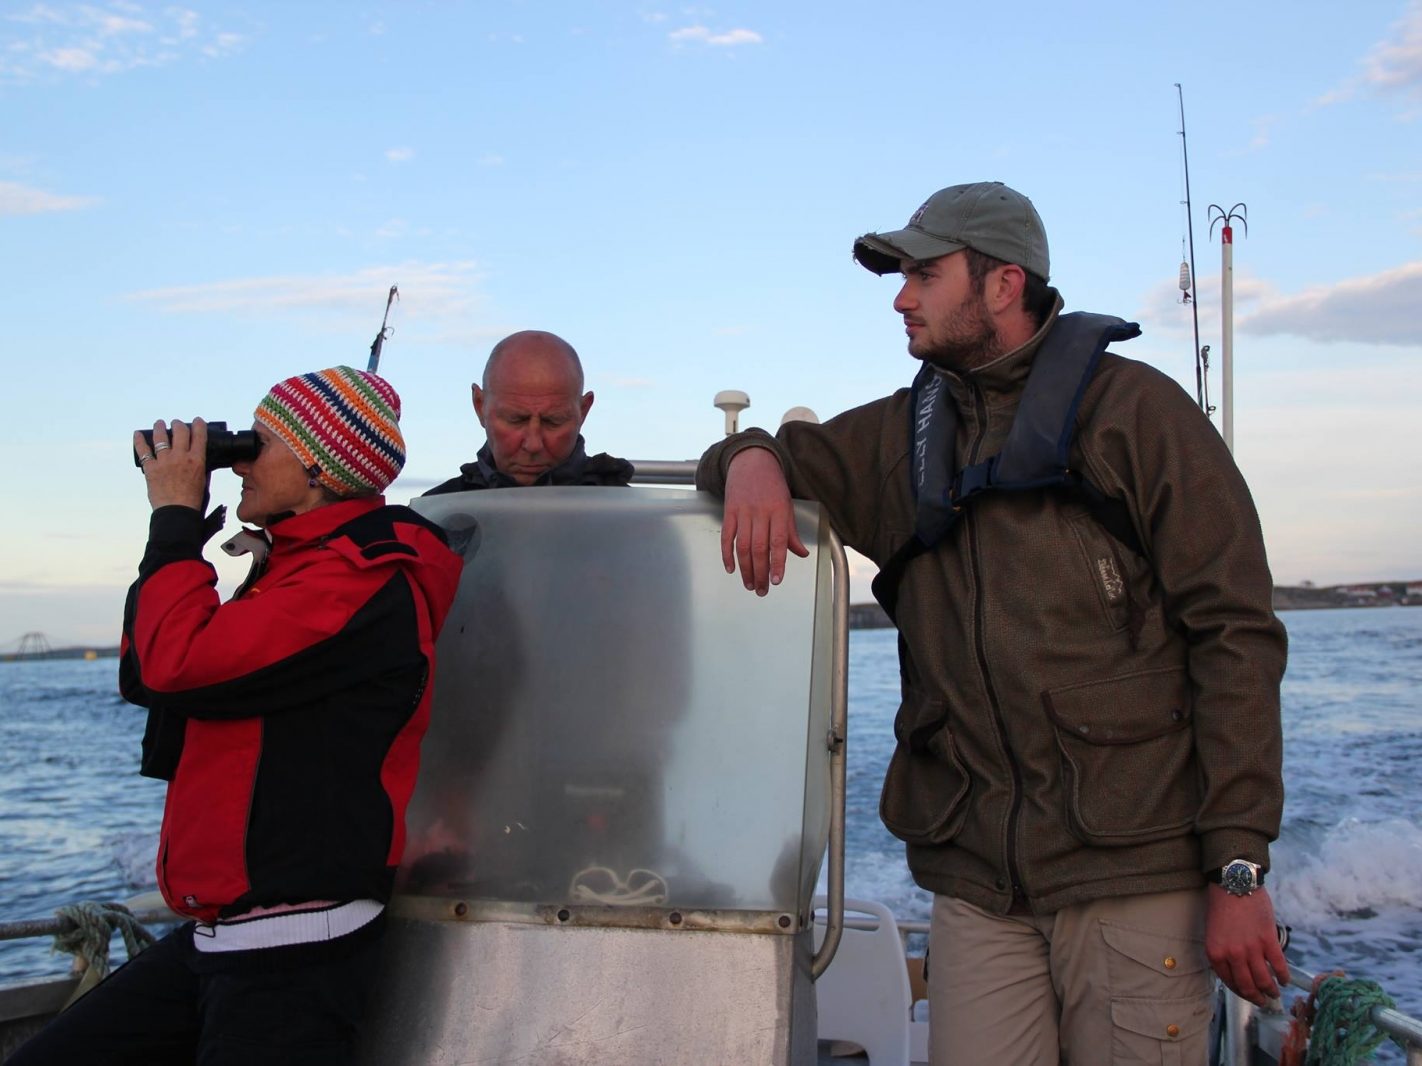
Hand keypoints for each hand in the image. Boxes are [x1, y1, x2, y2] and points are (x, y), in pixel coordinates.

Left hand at [134, 419, 208, 511]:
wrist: (177, 512)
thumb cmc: (192, 500)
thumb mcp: (203, 480)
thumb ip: (200, 467)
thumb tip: (198, 458)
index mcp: (197, 460)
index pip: (199, 435)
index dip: (198, 424)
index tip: (197, 420)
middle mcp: (180, 457)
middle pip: (180, 431)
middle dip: (178, 424)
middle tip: (176, 424)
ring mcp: (164, 461)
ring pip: (160, 437)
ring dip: (160, 427)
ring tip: (159, 424)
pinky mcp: (151, 468)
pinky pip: (143, 451)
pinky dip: (139, 441)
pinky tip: (137, 434)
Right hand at [720, 446, 808, 595]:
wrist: (752, 460)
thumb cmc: (772, 485)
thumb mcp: (787, 505)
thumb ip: (792, 532)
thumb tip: (801, 553)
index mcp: (779, 511)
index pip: (779, 542)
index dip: (777, 563)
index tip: (777, 581)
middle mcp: (761, 512)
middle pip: (759, 548)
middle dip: (760, 572)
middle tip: (761, 590)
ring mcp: (743, 511)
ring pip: (743, 546)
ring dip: (745, 569)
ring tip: (749, 584)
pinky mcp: (729, 511)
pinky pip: (727, 536)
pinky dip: (727, 554)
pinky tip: (731, 569)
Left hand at [1205, 883, 1289, 1005]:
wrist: (1233, 884)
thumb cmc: (1221, 906)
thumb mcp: (1213, 932)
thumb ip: (1223, 951)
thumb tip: (1235, 969)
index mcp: (1216, 953)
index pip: (1229, 982)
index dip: (1240, 992)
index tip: (1246, 995)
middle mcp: (1232, 955)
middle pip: (1247, 985)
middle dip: (1256, 997)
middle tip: (1262, 1002)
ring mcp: (1251, 949)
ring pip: (1263, 980)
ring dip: (1270, 990)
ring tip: (1274, 994)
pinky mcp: (1268, 940)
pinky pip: (1278, 965)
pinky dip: (1283, 976)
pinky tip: (1284, 980)